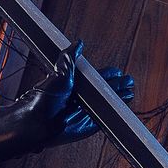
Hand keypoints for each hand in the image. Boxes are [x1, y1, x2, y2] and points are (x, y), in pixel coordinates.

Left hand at [15, 43, 134, 146]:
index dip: (109, 74)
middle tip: (129, 82)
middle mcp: (81, 97)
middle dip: (118, 85)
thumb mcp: (59, 73)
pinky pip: (106, 119)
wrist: (37, 122)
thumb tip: (78, 43)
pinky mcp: (89, 125)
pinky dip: (115, 114)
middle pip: (105, 90)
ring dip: (119, 98)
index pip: (97, 77)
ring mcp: (86, 111)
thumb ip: (70, 58)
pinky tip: (123, 108)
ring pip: (107, 103)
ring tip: (129, 93)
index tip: (118, 72)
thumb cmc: (44, 98)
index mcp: (76, 83)